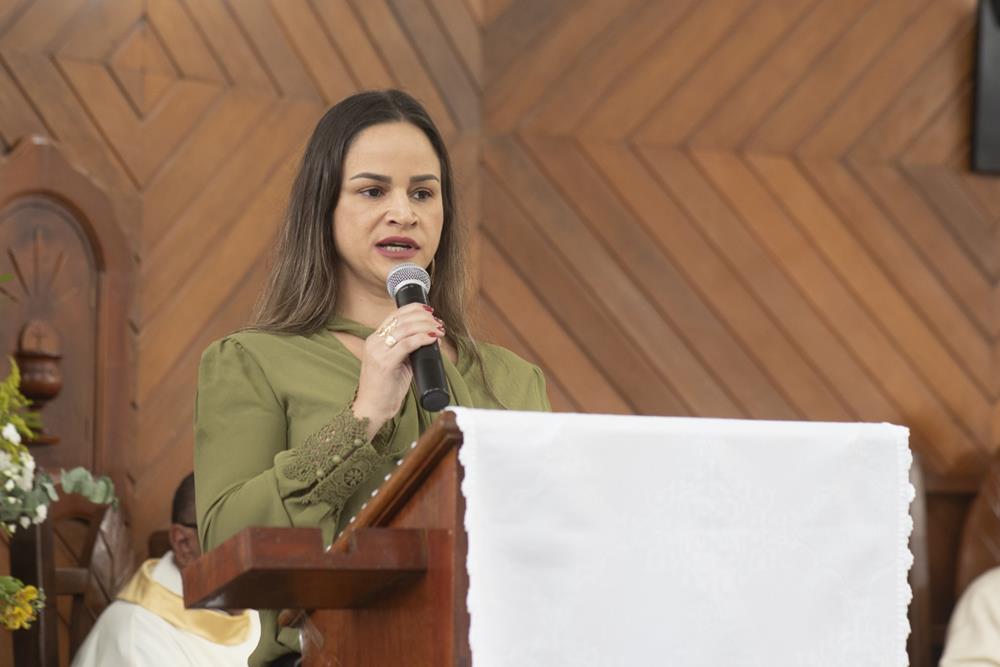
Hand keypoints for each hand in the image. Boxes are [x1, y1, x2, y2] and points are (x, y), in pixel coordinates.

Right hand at [352, 303, 444, 438]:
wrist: (372, 409)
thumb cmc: (385, 389)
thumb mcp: (397, 363)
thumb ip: (408, 350)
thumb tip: (431, 338)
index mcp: (374, 340)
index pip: (394, 315)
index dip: (414, 309)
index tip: (430, 311)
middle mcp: (374, 342)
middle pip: (402, 319)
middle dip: (424, 317)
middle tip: (438, 322)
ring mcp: (378, 352)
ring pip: (405, 329)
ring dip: (426, 326)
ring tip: (439, 330)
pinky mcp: (385, 363)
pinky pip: (407, 345)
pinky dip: (422, 339)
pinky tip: (433, 339)